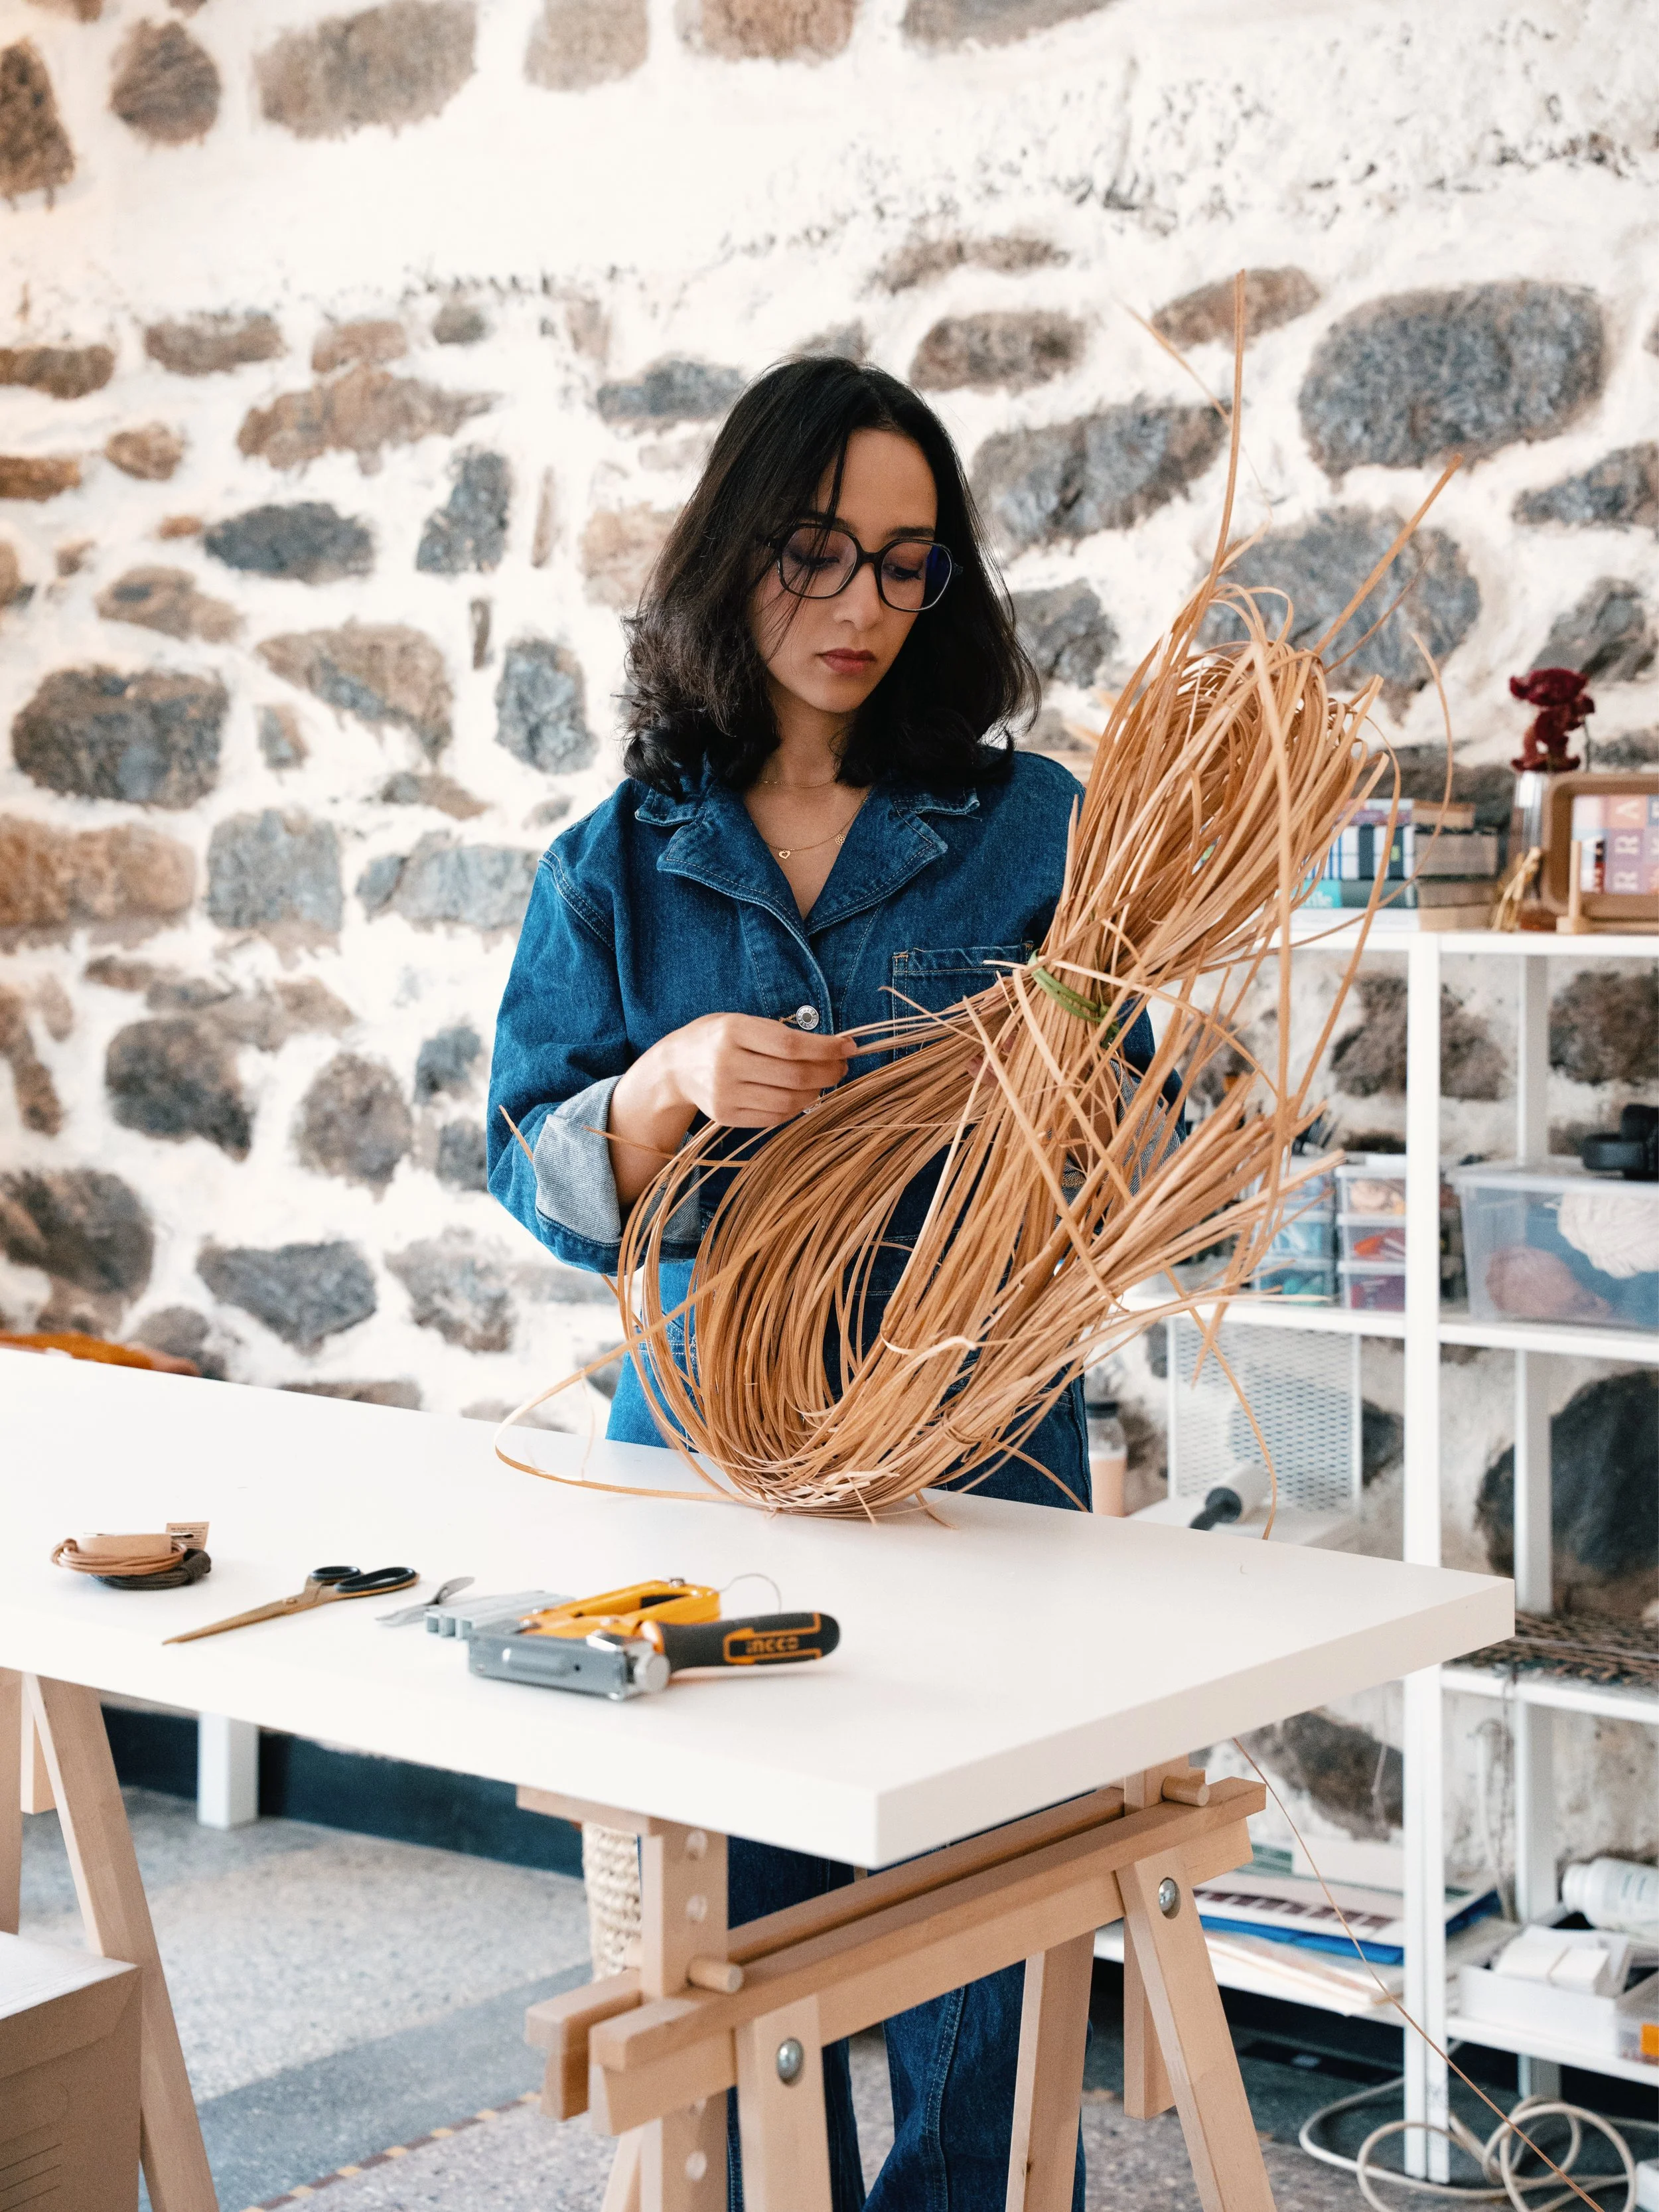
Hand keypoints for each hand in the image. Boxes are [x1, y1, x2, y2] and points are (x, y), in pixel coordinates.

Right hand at [608, 1013, 853, 1207]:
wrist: (675, 1067)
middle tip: (841, 1068)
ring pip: (787, 1101)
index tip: (849, 1048)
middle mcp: (727, 1063)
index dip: (826, 1049)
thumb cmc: (718, 1038)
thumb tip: (832, 1049)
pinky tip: (801, 1097)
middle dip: (827, 1073)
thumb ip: (779, 1034)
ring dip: (815, 1093)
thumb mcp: (741, 1022)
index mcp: (733, 1031)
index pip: (791, 1045)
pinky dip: (795, 1108)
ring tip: (823, 1082)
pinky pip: (773, 1118)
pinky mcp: (725, 1116)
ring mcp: (725, 1093)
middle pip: (794, 1076)